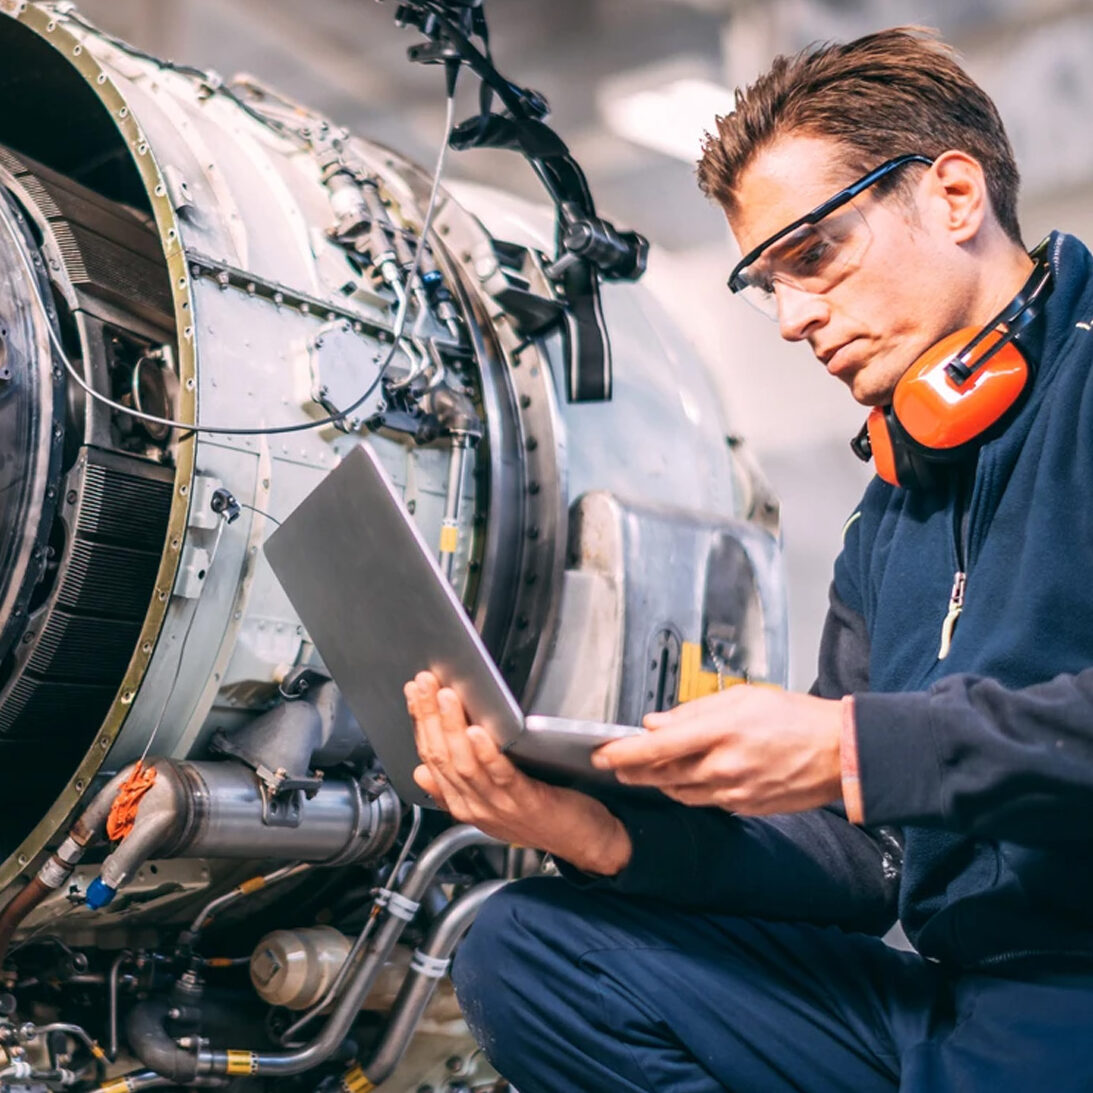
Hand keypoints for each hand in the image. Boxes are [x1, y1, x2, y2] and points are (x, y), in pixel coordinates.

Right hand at [404, 671, 632, 874]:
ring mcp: (499, 805)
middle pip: (441, 758)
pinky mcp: (526, 801)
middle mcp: (475, 806)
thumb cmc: (541, 818)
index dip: (420, 723)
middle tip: (424, 684)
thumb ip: (454, 790)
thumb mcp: (490, 805)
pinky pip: (500, 777)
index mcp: (463, 804)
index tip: (415, 693)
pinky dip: (486, 754)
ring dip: (452, 728)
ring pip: (464, 765)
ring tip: (446, 697)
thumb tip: (421, 771)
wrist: (583, 843)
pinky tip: (478, 733)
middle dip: (429, 717)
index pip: (431, 759)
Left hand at [591, 685, 842, 814]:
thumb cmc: (795, 717)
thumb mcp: (742, 698)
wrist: (839, 753)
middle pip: (661, 774)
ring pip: (678, 791)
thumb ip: (693, 712)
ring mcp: (733, 792)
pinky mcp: (744, 807)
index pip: (657, 747)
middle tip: (615, 764)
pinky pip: (704, 801)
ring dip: (659, 781)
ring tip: (648, 769)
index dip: (624, 753)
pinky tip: (686, 778)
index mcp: (720, 732)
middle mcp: (723, 766)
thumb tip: (655, 723)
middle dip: (633, 771)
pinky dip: (688, 790)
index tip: (602, 753)